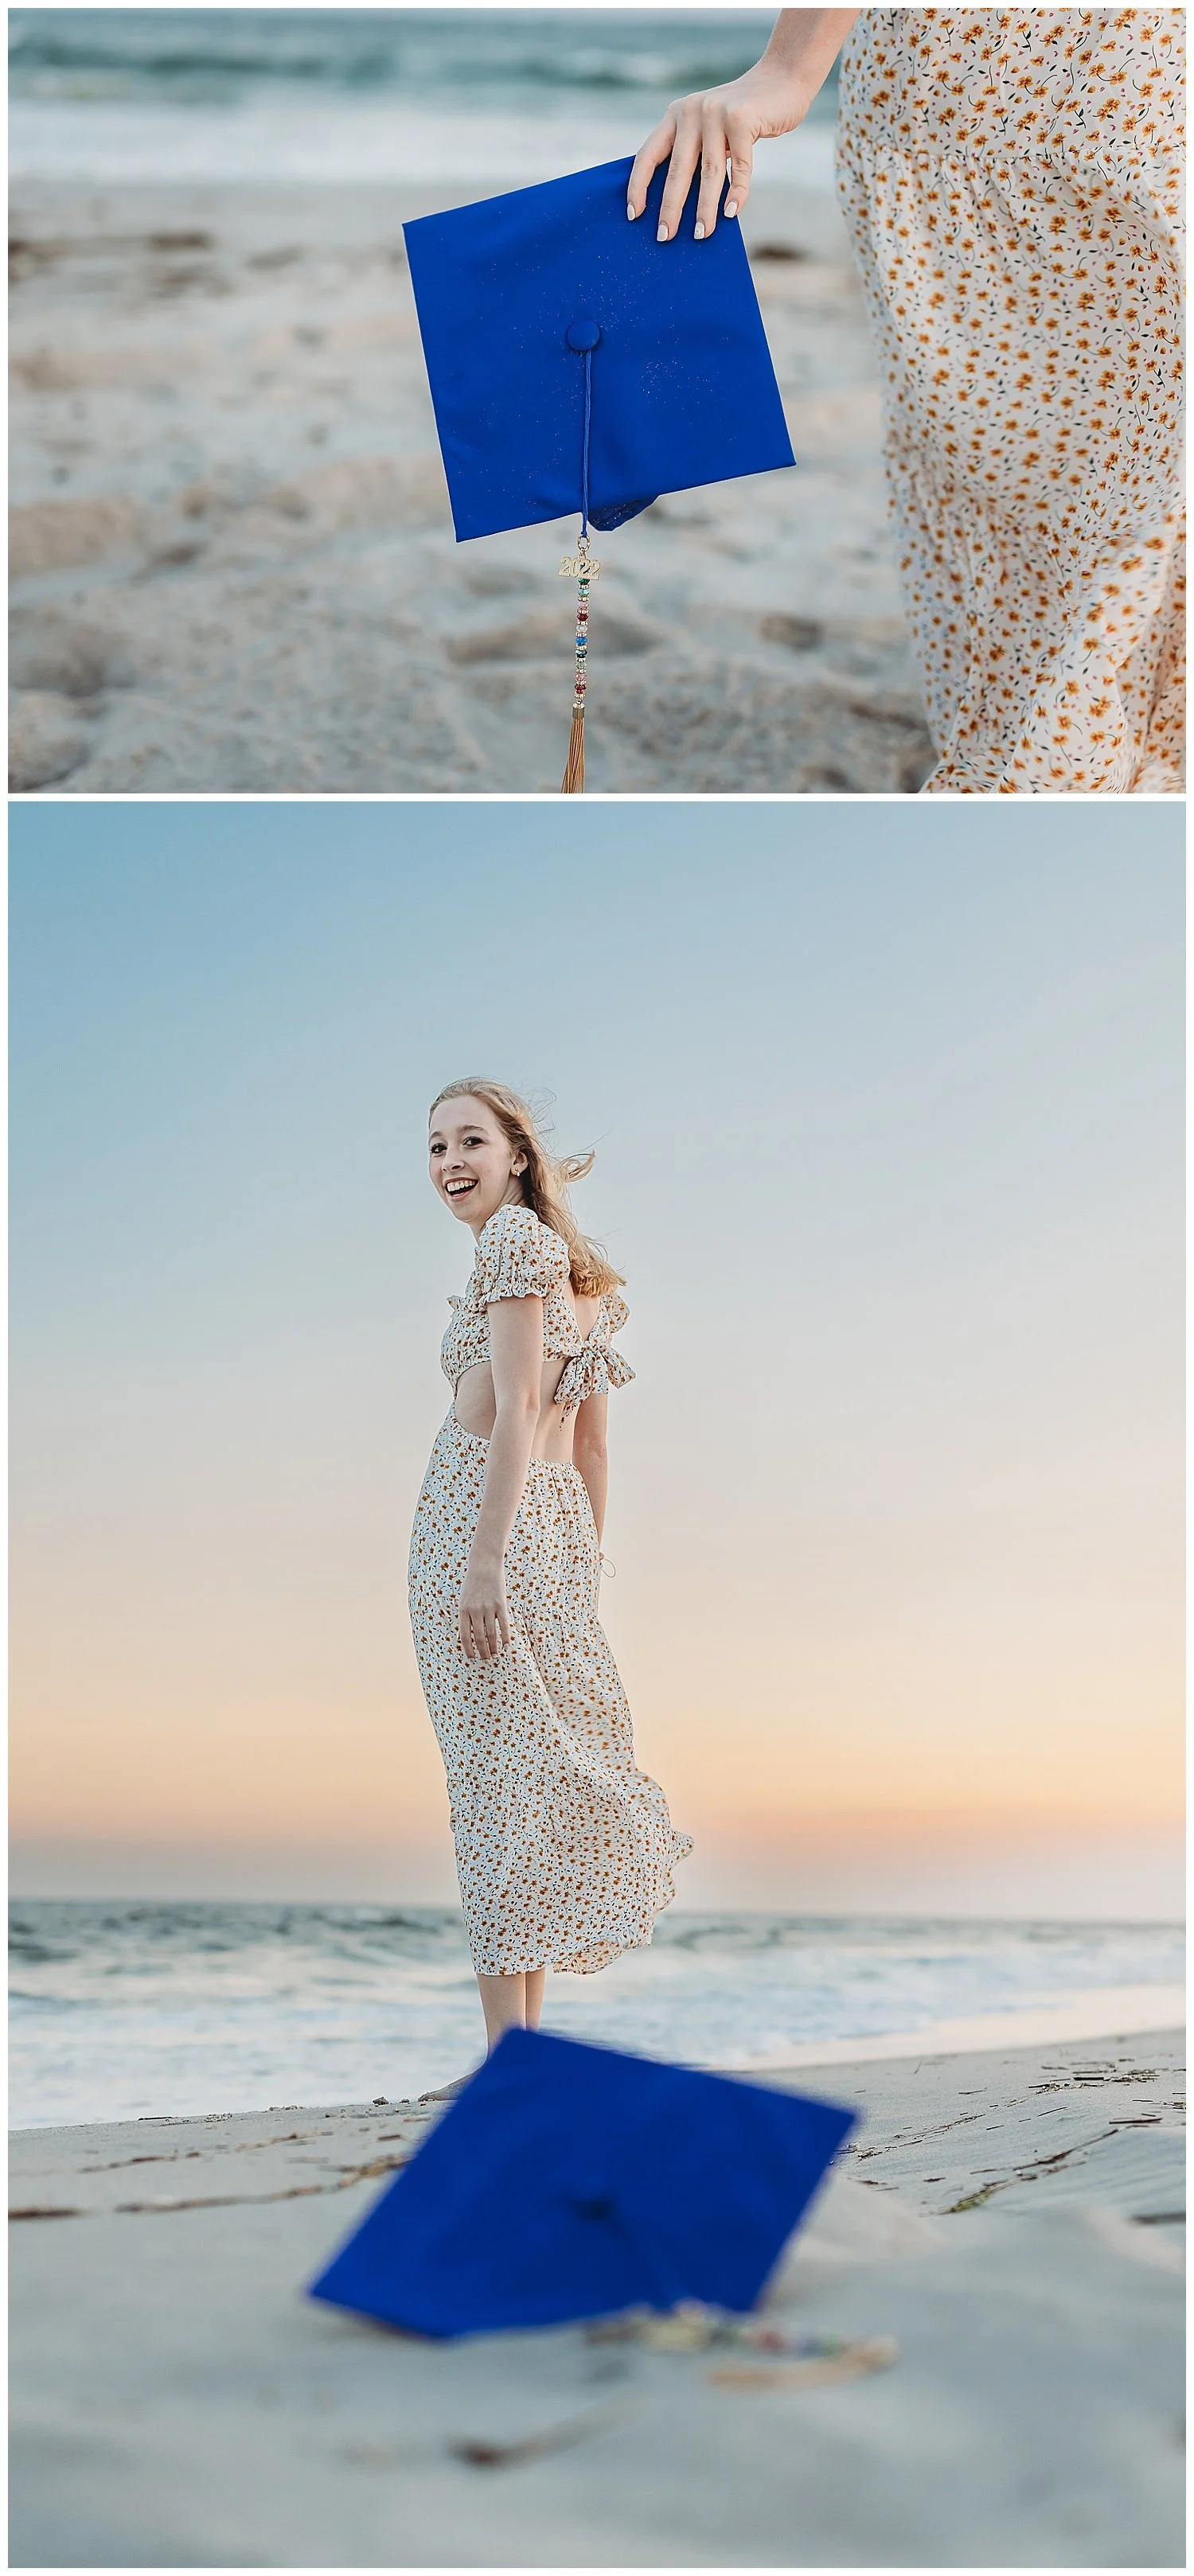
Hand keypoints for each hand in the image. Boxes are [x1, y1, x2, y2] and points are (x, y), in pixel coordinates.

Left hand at [459, 1555, 510, 1662]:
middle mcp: (475, 1611)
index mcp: (463, 1610)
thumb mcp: (463, 1600)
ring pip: (491, 1634)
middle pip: (479, 1637)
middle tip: (486, 1660)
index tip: (472, 1658)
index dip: (468, 1649)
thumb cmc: (472, 1584)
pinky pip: (504, 1625)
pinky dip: (506, 1637)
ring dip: (493, 1647)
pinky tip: (507, 1645)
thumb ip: (464, 1618)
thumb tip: (462, 1637)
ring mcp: (489, 1608)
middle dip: (482, 1651)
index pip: (465, 1636)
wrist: (484, 1566)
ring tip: (495, 1655)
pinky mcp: (501, 1605)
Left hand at [627, 60, 812, 245]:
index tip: (634, 215)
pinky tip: (730, 214)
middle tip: (664, 237)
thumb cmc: (743, 116)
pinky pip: (739, 166)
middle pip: (677, 169)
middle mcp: (692, 111)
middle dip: (670, 207)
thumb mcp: (708, 127)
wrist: (782, 79)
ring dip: (704, 208)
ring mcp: (717, 113)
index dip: (638, 186)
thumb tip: (675, 204)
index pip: (648, 154)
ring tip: (701, 234)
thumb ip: (692, 151)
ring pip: (708, 172)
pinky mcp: (743, 119)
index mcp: (676, 115)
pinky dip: (737, 192)